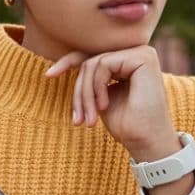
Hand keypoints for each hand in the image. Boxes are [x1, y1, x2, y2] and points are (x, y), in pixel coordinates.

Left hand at [45, 45, 178, 161]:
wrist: (146, 142)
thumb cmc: (127, 125)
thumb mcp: (100, 97)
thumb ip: (92, 79)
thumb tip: (68, 63)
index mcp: (128, 61)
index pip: (92, 56)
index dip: (67, 62)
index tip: (48, 76)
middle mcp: (136, 53)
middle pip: (90, 60)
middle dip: (79, 91)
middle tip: (78, 120)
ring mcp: (141, 52)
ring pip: (93, 63)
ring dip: (85, 95)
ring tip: (89, 119)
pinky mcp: (143, 57)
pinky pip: (103, 64)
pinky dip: (97, 87)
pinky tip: (103, 106)